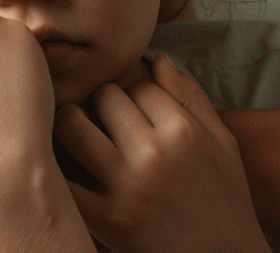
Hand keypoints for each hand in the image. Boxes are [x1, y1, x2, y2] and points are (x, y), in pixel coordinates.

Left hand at [55, 53, 271, 252]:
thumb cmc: (226, 203)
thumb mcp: (223, 145)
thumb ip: (192, 97)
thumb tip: (158, 58)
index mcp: (184, 130)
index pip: (139, 84)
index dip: (133, 93)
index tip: (133, 109)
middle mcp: (154, 152)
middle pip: (105, 96)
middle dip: (102, 103)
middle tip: (105, 121)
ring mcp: (127, 186)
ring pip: (73, 125)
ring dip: (71, 124)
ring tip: (78, 134)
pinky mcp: (106, 221)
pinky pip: (63, 180)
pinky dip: (54, 168)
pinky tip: (60, 166)